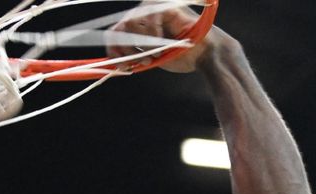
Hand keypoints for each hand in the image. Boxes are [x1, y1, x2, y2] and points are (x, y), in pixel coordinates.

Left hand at [107, 3, 226, 72]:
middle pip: (119, 28)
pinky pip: (149, 18)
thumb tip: (112, 63)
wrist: (204, 55)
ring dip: (137, 44)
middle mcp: (143, 16)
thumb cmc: (179, 56)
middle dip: (124, 50)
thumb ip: (132, 57)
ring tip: (151, 57)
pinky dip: (151, 35)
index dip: (112, 49)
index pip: (114, 33)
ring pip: (130, 22)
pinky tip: (160, 45)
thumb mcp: (150, 58)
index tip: (119, 65)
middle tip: (137, 63)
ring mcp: (153, 9)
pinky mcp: (166, 7)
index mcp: (138, 28)